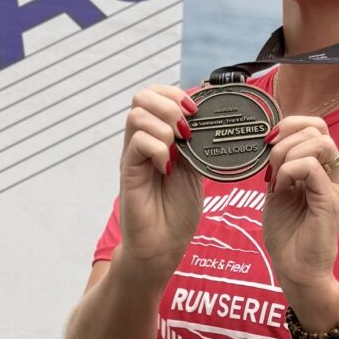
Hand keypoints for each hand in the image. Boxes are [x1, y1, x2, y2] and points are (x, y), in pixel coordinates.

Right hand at [117, 84, 202, 281]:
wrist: (163, 245)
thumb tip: (210, 119)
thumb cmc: (177, 211)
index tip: (196, 111)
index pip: (156, 94)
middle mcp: (143, 141)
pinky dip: (158, 149)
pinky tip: (168, 167)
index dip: (176, 93)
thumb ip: (197, 145)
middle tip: (187, 129)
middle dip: (169, 104)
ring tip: (178, 150)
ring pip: (137, 115)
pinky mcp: (129, 172)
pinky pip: (138, 143)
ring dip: (165, 127)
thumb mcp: (195, 169)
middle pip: (142, 96)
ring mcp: (133, 156)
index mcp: (158, 136)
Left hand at [262, 113, 338, 302]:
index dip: (289, 125)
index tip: (267, 144)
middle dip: (284, 139)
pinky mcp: (332, 200)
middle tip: (269, 165)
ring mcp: (338, 186)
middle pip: (317, 129)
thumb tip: (270, 140)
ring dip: (287, 154)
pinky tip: (280, 188)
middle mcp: (337, 173)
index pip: (315, 126)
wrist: (295, 269)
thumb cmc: (288, 233)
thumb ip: (280, 165)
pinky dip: (289, 171)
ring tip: (276, 178)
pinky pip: (311, 167)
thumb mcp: (279, 190)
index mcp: (326, 169)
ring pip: (318, 142)